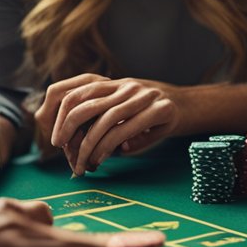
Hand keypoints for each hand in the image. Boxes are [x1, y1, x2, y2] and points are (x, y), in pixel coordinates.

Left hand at [35, 74, 181, 175]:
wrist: (191, 107)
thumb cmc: (151, 115)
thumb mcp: (124, 111)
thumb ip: (102, 122)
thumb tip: (75, 145)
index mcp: (111, 83)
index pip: (72, 91)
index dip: (57, 114)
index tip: (55, 139)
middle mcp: (124, 85)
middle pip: (82, 103)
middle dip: (66, 129)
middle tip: (62, 150)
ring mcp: (143, 96)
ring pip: (104, 119)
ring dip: (89, 145)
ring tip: (84, 163)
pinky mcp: (160, 109)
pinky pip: (127, 129)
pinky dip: (110, 146)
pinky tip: (104, 158)